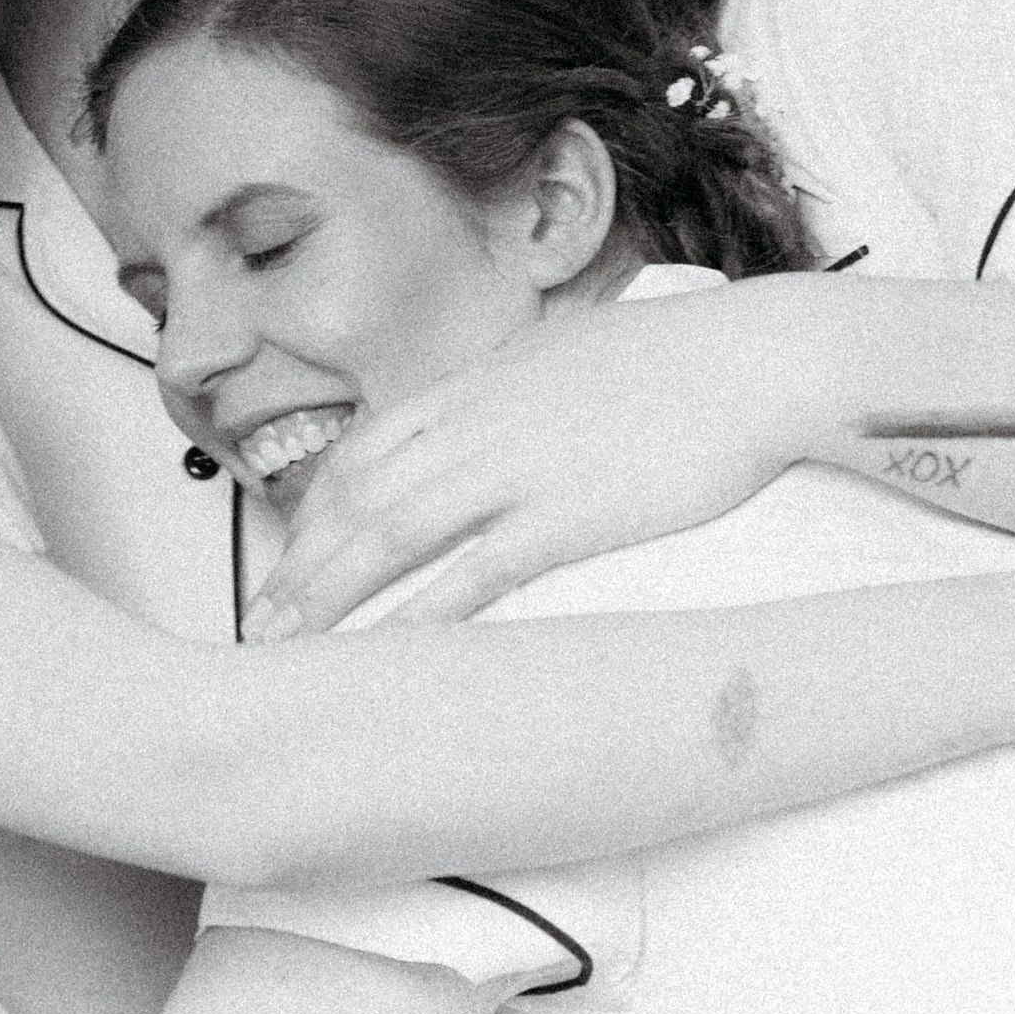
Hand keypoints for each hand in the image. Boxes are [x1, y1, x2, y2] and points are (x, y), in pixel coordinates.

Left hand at [247, 275, 834, 635]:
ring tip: (287, 647)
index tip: (292, 558)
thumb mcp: (565, 357)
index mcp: (473, 385)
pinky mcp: (564, 516)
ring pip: (389, 535)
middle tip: (258, 622)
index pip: (362, 452)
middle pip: (355, 498)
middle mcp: (474, 423)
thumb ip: (510, 395)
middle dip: (298, 565)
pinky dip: (414, 618)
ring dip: (328, 594)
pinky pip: (468, 577)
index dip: (315, 511)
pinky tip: (382, 655)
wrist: (756, 359)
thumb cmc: (679, 362)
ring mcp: (514, 468)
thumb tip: (482, 419)